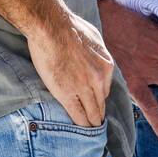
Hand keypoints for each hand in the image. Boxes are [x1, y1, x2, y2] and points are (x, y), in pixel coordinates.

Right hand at [26, 9, 114, 127]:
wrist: (51, 27)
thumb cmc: (69, 27)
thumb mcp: (94, 38)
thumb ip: (98, 54)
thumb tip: (97, 60)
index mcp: (106, 65)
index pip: (106, 89)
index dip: (100, 99)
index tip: (97, 105)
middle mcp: (99, 79)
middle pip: (101, 103)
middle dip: (99, 114)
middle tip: (97, 123)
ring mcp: (83, 88)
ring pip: (92, 112)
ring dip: (91, 122)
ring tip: (90, 129)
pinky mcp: (67, 94)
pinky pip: (78, 115)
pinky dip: (80, 124)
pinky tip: (81, 129)